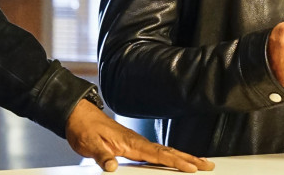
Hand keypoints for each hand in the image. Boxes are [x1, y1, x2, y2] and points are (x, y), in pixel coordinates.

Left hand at [65, 99, 214, 171]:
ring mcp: (134, 143)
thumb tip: (111, 167)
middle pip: (167, 152)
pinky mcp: (130, 144)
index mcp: (130, 142)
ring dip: (182, 157)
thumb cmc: (83, 128)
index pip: (158, 154)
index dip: (176, 161)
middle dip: (188, 158)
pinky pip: (154, 152)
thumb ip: (102, 156)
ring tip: (198, 162)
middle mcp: (135, 142)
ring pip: (163, 151)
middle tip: (207, 164)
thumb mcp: (89, 144)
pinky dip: (168, 155)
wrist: (76, 116)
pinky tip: (172, 160)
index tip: (192, 167)